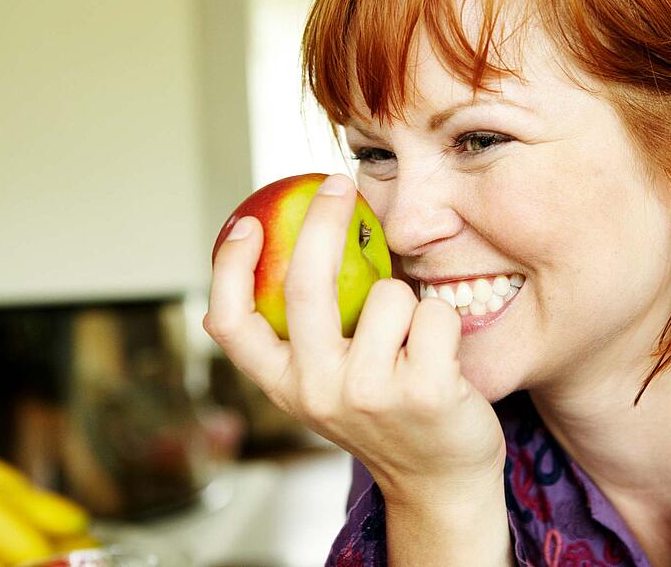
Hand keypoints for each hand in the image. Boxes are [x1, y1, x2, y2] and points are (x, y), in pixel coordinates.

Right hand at [203, 175, 505, 504]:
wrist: (439, 483)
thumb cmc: (386, 418)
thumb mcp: (331, 384)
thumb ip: (312, 335)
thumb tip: (307, 241)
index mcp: (284, 386)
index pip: (231, 324)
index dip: (228, 268)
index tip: (246, 222)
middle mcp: (316, 391)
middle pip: (304, 285)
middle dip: (322, 220)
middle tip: (339, 186)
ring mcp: (368, 392)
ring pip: (386, 294)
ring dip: (407, 300)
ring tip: (412, 342)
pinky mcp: (422, 390)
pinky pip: (432, 311)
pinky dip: (442, 320)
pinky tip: (442, 357)